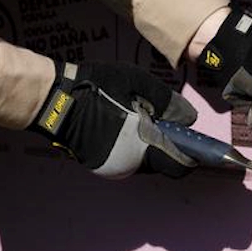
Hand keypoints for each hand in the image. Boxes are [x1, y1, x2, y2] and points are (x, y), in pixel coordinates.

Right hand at [28, 60, 198, 178]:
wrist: (54, 100)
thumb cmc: (97, 87)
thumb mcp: (137, 82)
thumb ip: (167, 101)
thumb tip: (188, 118)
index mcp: (143, 146)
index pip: (181, 165)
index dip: (194, 155)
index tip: (197, 144)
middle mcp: (130, 165)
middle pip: (162, 161)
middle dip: (166, 144)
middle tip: (157, 117)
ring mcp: (112, 168)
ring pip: (143, 161)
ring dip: (147, 145)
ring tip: (134, 116)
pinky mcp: (99, 166)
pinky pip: (125, 159)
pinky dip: (130, 146)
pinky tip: (118, 124)